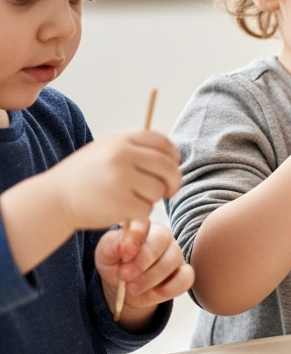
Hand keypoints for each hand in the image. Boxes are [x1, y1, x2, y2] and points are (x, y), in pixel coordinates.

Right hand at [49, 130, 181, 229]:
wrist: (54, 198)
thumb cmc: (86, 176)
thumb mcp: (107, 150)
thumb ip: (136, 149)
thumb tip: (173, 159)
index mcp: (121, 140)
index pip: (162, 142)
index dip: (173, 156)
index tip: (172, 166)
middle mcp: (121, 156)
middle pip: (167, 167)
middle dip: (173, 180)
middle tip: (168, 190)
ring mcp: (120, 179)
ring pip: (158, 189)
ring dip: (152, 198)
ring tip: (132, 197)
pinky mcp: (120, 203)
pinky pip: (147, 209)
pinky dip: (140, 212)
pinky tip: (124, 209)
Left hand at [95, 219, 193, 330]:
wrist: (123, 287)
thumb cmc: (115, 264)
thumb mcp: (105, 254)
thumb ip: (112, 246)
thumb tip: (125, 246)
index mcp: (143, 227)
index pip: (144, 224)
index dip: (134, 238)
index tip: (124, 254)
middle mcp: (163, 237)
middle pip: (161, 240)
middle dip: (142, 260)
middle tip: (125, 275)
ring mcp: (176, 254)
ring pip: (172, 260)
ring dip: (151, 277)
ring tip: (133, 288)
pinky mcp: (184, 273)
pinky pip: (185, 278)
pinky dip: (169, 288)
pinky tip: (153, 293)